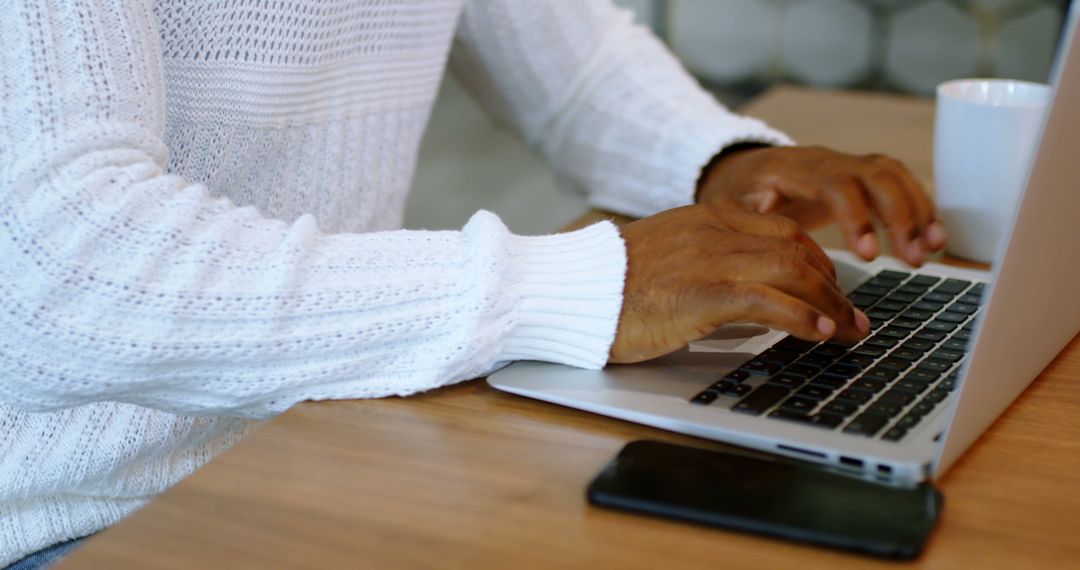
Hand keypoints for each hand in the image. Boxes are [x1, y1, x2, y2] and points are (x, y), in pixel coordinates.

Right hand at [610, 204, 869, 363]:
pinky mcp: (702, 293)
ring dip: (830, 305)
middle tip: (853, 317)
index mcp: (707, 218)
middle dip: (834, 287)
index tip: (832, 289)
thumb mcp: (665, 258)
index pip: (783, 231)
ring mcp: (710, 260)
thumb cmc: (610, 284)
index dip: (818, 262)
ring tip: (849, 332)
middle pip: (798, 250)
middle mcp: (715, 231)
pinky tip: (820, 334)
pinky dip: (803, 318)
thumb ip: (704, 261)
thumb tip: (739, 292)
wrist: (572, 289)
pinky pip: (769, 301)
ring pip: (793, 271)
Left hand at [697, 145, 947, 265]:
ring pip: (893, 175)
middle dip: (900, 216)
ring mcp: (845, 164)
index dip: (856, 217)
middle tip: (913, 259)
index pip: (835, 184)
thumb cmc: (732, 194)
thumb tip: (771, 256)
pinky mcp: (859, 177)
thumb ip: (748, 227)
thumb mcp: (726, 210)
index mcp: (791, 167)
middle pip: (875, 174)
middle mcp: (825, 159)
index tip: (868, 254)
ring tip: (931, 251)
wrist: (738, 171)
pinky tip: (933, 237)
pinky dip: (919, 207)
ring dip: (917, 211)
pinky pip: (898, 182)